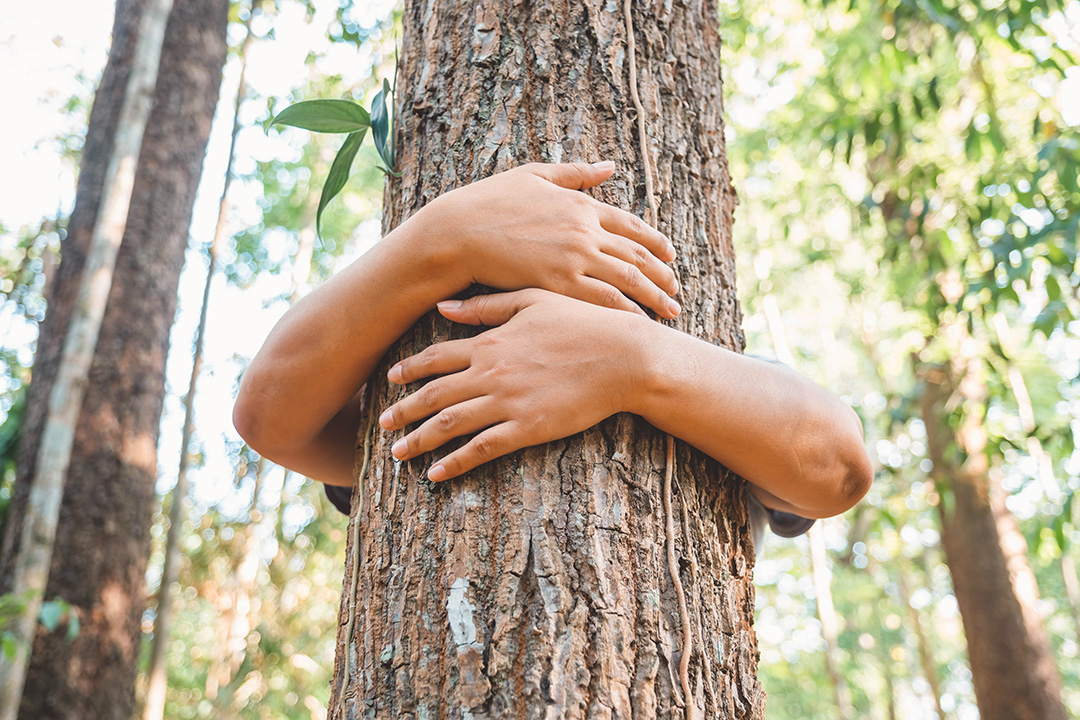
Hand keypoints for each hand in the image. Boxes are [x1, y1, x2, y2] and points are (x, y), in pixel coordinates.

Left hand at [378, 289, 652, 480]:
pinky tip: (436, 474)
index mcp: (491, 341)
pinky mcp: (527, 429)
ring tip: (399, 453)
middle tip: (383, 424)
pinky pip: (481, 449)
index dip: (410, 370)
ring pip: (449, 425)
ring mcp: (507, 402)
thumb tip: (443, 306)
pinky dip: (455, 463)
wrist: (623, 357)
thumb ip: (486, 306)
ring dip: (419, 440)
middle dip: (403, 411)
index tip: (391, 380)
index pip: (437, 357)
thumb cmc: (584, 323)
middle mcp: (491, 373)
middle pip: (434, 395)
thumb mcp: (533, 301)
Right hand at [425, 162, 681, 318]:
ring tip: (670, 311)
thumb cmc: (488, 202)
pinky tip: (638, 323)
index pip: (631, 225)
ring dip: (653, 297)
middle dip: (661, 274)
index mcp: (581, 204)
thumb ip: (575, 173)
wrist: (458, 232)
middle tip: (676, 289)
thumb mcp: (534, 176)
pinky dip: (625, 313)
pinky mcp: (558, 283)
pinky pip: (603, 301)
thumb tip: (610, 166)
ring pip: (627, 281)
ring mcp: (573, 257)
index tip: (670, 255)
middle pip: (636, 255)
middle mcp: (584, 231)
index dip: (654, 242)